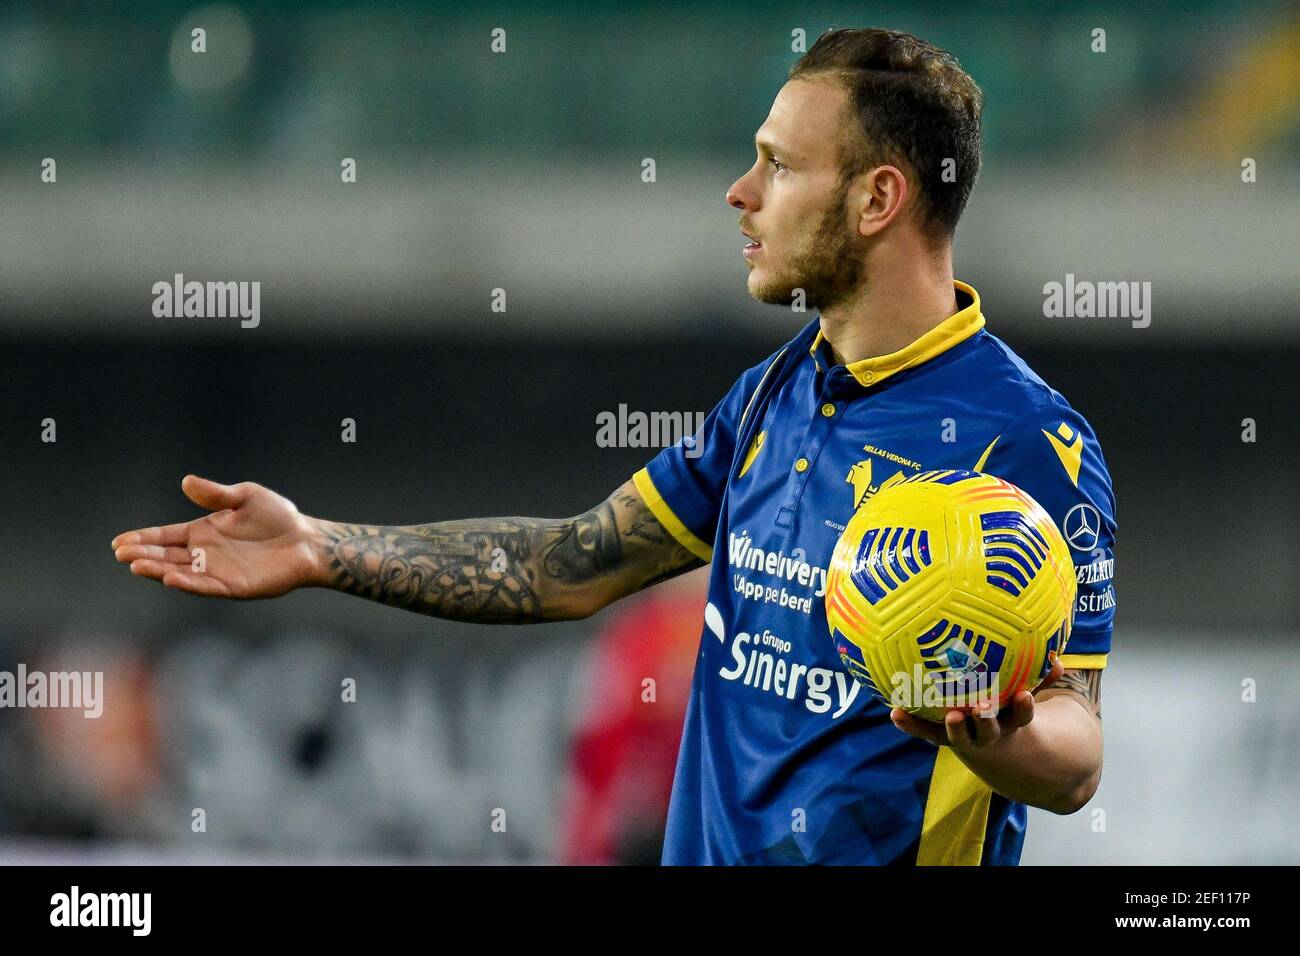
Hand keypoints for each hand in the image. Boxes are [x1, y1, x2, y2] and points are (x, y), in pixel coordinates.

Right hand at [111, 475, 321, 597]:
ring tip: (137, 565)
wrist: (307, 539)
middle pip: (166, 555)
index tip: (119, 542)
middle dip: (143, 555)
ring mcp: (217, 572)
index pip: (166, 536)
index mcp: (202, 532)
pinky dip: (188, 584)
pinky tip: (171, 578)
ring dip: (158, 570)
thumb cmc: (277, 516)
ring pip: (180, 573)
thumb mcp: (245, 497)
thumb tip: (186, 481)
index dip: (143, 538)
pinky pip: (206, 587)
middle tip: (122, 554)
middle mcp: (205, 554)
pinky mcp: (233, 587)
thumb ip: (216, 494)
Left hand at [889, 651, 1063, 748]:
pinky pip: (925, 730)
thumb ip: (1042, 678)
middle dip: (985, 720)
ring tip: (948, 714)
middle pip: (988, 731)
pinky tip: (895, 712)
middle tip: (981, 707)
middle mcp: (988, 733)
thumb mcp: (1027, 698)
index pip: (1022, 716)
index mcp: (1011, 722)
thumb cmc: (1011, 711)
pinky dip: (911, 724)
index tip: (1025, 696)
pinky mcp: (941, 736)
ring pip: (956, 736)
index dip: (1024, 708)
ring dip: (951, 727)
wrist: (995, 750)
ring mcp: (964, 737)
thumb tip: (1058, 657)